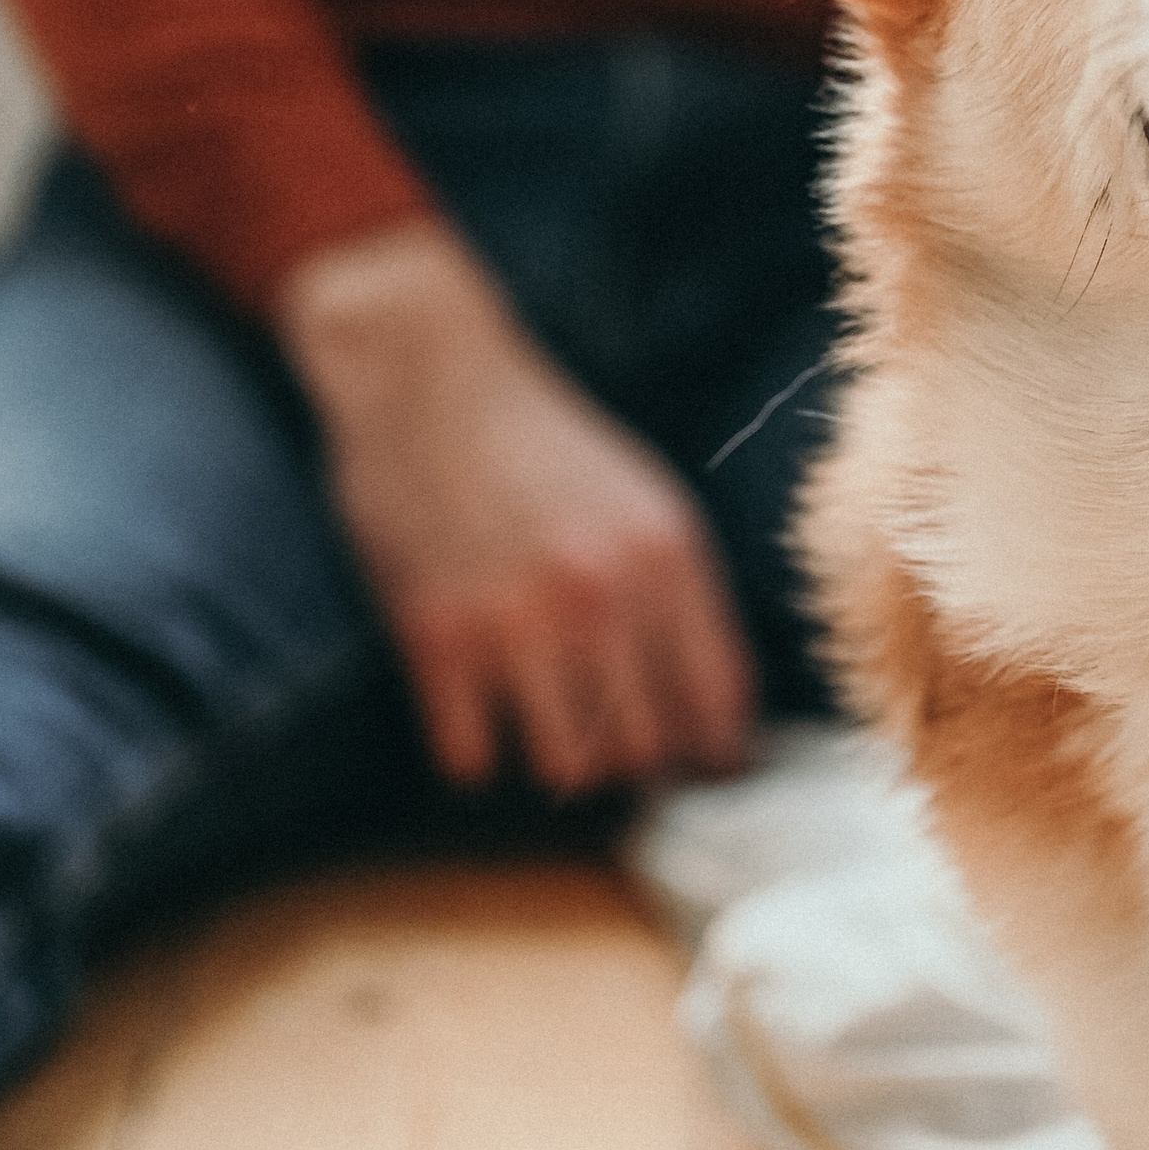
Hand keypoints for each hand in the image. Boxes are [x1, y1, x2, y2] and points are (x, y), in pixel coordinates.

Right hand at [276, 218, 755, 791]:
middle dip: (630, 767)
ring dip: (553, 766)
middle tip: (606, 746)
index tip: (693, 766)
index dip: (711, 755)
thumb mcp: (645, 501)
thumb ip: (681, 598)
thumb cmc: (543, 444)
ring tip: (541, 732)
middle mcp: (603, 593)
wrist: (429, 379)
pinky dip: (476, 754)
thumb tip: (717, 715)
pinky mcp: (434, 637)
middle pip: (644, 753)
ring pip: (565, 770)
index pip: (719, 706)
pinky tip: (476, 716)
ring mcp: (516, 620)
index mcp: (669, 557)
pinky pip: (470, 759)